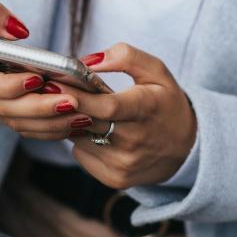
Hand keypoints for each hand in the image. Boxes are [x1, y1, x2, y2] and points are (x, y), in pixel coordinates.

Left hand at [65, 43, 196, 187]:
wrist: (186, 149)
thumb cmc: (165, 103)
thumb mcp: (156, 71)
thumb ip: (125, 57)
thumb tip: (87, 61)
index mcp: (145, 109)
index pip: (107, 106)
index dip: (79, 97)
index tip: (54, 84)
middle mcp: (135, 140)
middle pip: (86, 122)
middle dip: (64, 106)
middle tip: (50, 91)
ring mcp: (124, 163)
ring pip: (79, 139)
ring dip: (73, 123)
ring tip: (83, 112)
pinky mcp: (115, 179)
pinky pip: (82, 155)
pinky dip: (82, 142)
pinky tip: (95, 133)